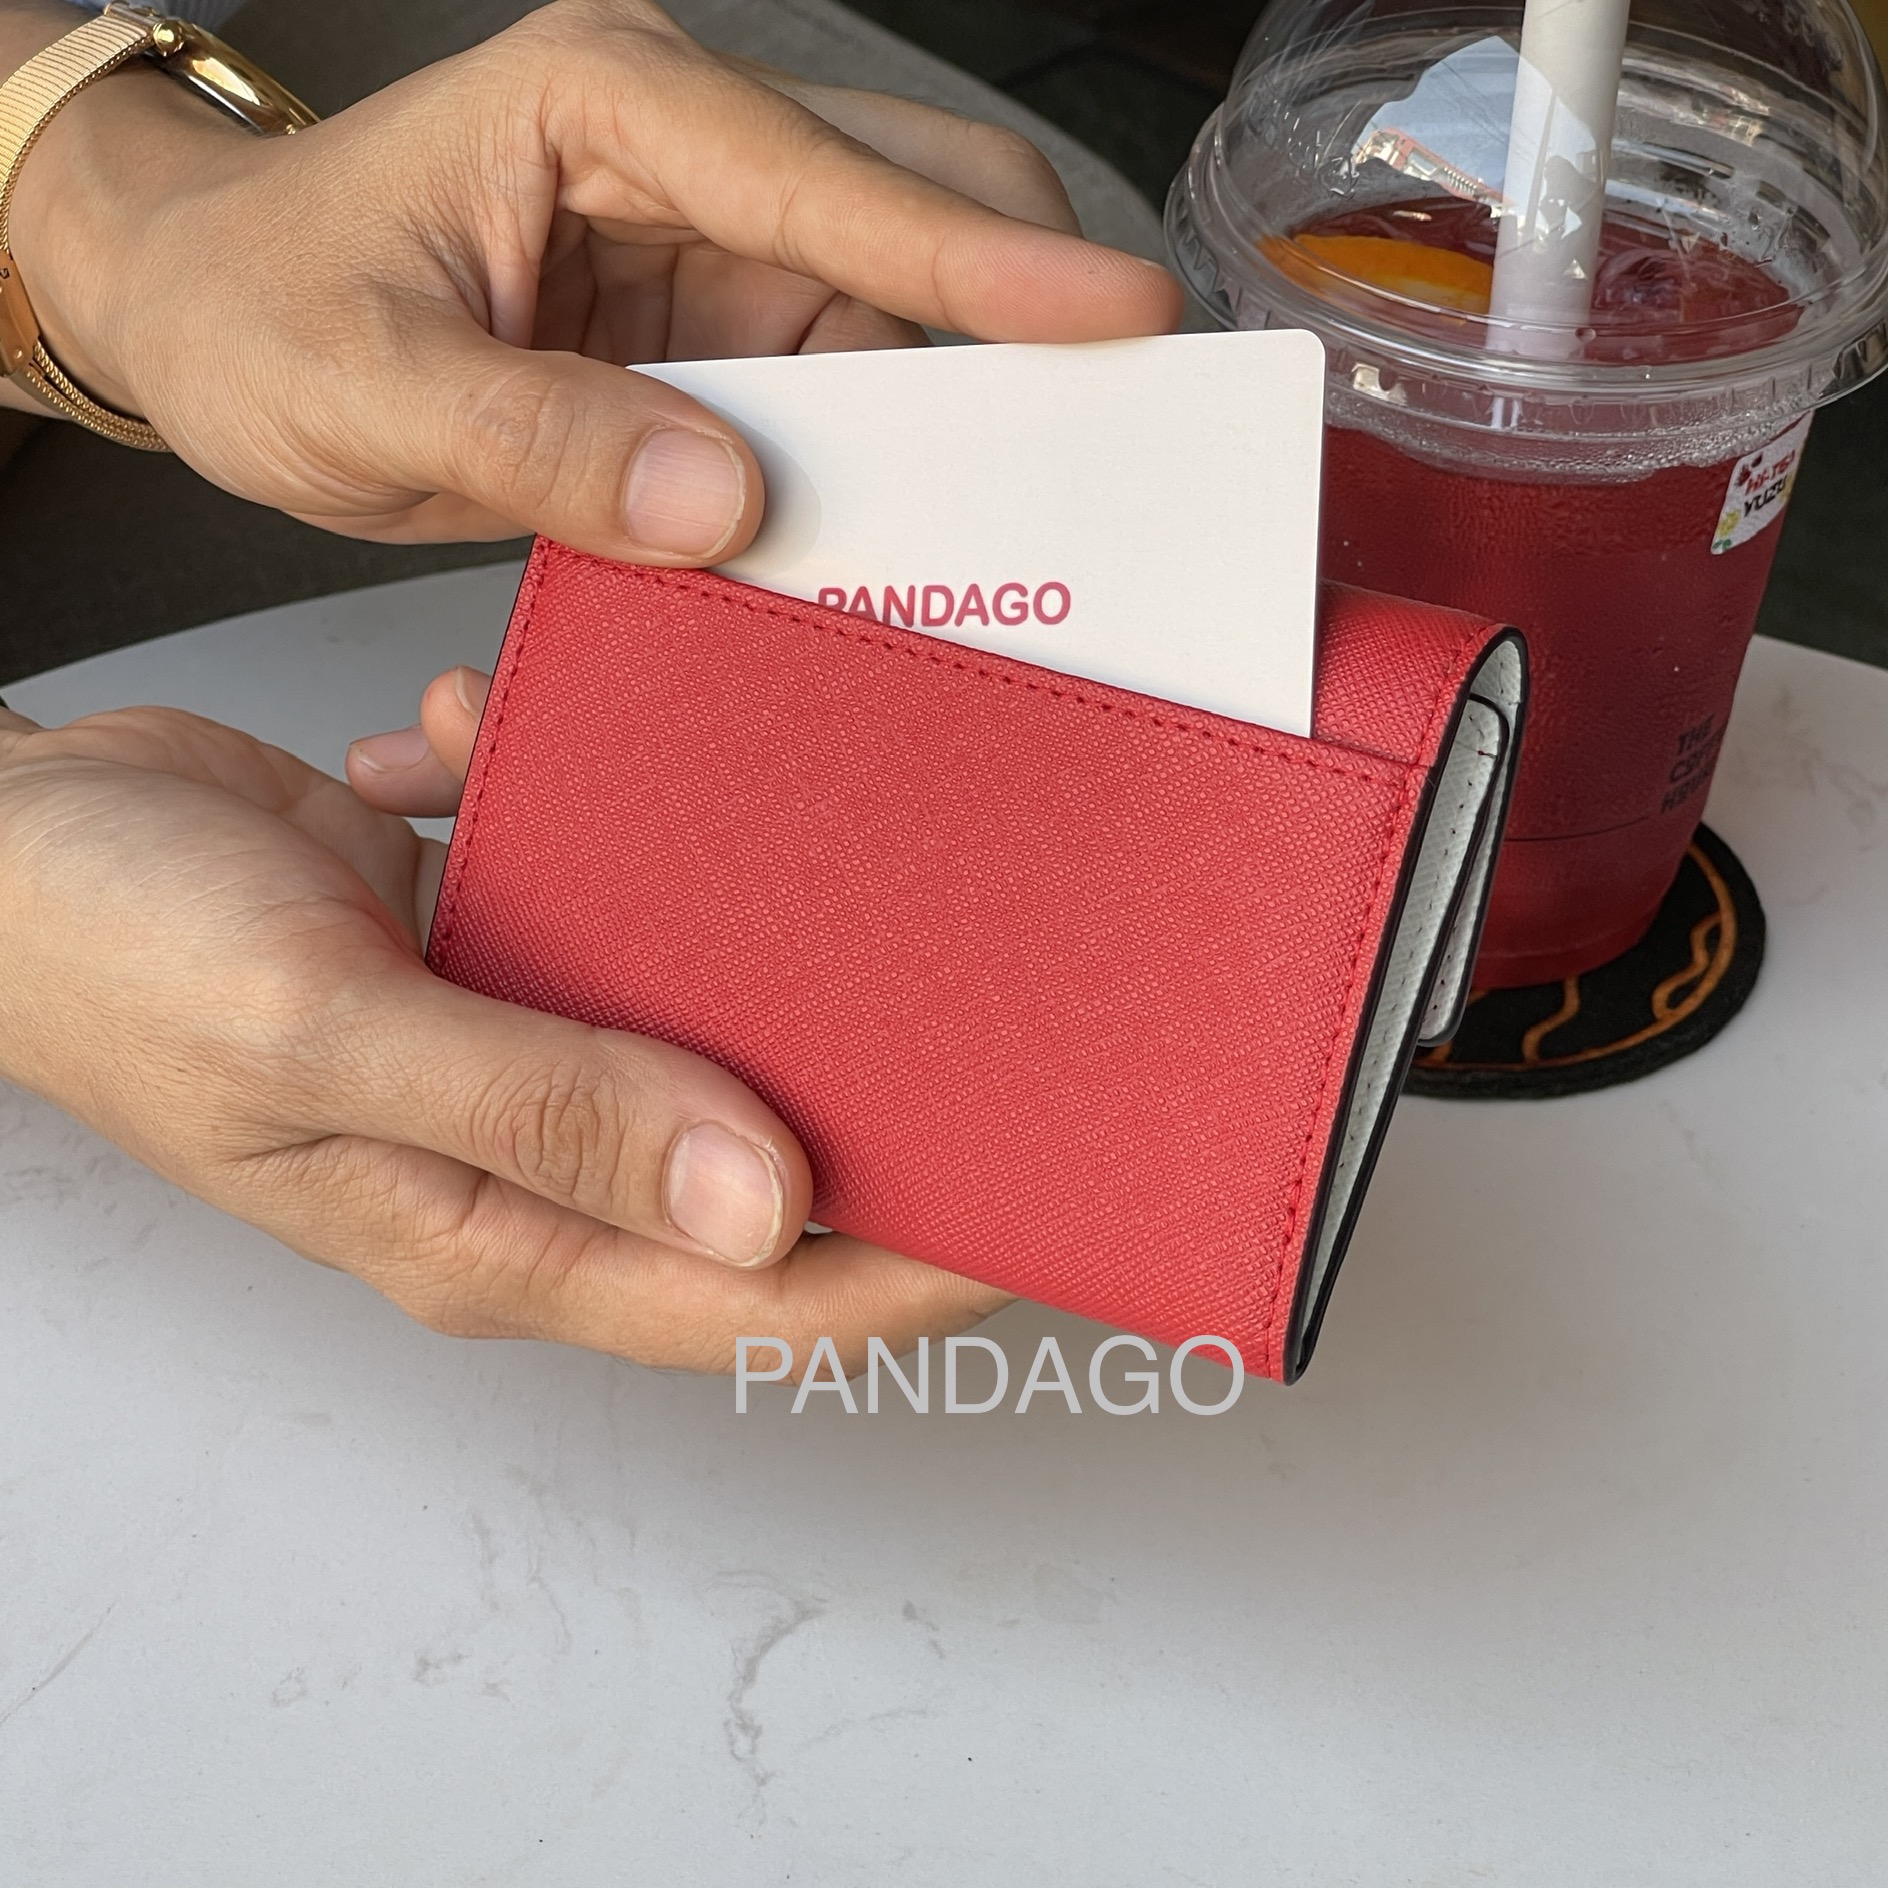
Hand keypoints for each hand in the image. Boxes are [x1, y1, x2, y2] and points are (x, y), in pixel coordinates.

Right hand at [0, 697, 1007, 1371]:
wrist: (4, 841)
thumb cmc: (115, 955)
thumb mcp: (323, 1037)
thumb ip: (541, 1115)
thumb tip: (760, 1202)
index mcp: (493, 1233)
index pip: (758, 1299)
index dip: (913, 1270)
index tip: (1042, 1204)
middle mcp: (526, 1159)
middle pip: (759, 1173)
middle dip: (884, 1107)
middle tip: (1008, 1011)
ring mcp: (517, 1052)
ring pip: (701, 1030)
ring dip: (759, 940)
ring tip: (830, 840)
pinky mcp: (497, 951)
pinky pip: (612, 905)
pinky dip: (623, 825)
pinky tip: (568, 744)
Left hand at [4, 0, 1178, 560]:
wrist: (212, 321)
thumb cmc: (260, 306)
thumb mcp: (363, 382)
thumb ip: (534, 440)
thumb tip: (718, 500)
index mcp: (607, 107)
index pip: (836, 176)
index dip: (987, 258)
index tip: (1122, 314)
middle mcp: (688, 160)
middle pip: (923, 208)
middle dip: (1028, 318)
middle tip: (1123, 433)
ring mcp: (715, 251)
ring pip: (903, 318)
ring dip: (962, 416)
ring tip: (1035, 516)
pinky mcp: (718, 339)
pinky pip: (844, 397)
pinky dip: (889, 468)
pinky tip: (918, 534)